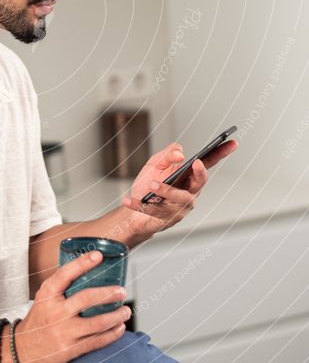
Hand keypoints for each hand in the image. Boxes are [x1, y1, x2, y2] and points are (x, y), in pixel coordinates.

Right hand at [14, 250, 130, 362]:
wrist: (23, 348)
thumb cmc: (40, 317)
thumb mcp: (45, 297)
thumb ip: (62, 286)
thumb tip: (92, 271)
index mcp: (47, 295)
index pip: (65, 274)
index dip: (82, 263)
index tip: (98, 256)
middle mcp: (55, 312)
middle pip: (86, 298)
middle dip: (109, 293)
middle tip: (122, 290)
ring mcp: (63, 332)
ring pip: (97, 323)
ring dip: (116, 316)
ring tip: (126, 311)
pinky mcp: (70, 349)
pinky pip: (96, 341)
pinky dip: (112, 334)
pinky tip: (119, 328)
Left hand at [121, 138, 237, 234]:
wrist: (131, 212)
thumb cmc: (147, 186)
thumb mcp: (154, 165)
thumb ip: (166, 155)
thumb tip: (180, 153)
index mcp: (189, 177)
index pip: (208, 164)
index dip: (221, 153)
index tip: (232, 142)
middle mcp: (189, 193)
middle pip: (200, 183)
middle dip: (199, 174)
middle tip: (193, 163)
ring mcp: (180, 208)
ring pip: (179, 199)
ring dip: (166, 191)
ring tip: (152, 185)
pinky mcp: (166, 220)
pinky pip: (155, 211)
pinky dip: (139, 204)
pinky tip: (128, 199)